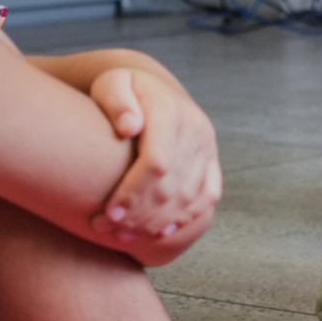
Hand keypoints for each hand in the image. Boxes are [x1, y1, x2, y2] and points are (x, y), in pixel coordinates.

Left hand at [86, 67, 221, 244]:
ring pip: (189, 197)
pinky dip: (185, 218)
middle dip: (140, 214)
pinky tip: (159, 232)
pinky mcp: (213, 161)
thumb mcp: (112, 85)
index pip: (156, 161)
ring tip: (125, 236)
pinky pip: (208, 196)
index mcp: (170, 109)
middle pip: (172, 185)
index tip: (109, 213)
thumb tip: (129, 127)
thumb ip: (116, 102)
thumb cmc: (124, 91)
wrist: (154, 89)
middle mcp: (196, 128)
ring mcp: (208, 146)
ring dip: (157, 222)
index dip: (134, 192)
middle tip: (108, 230)